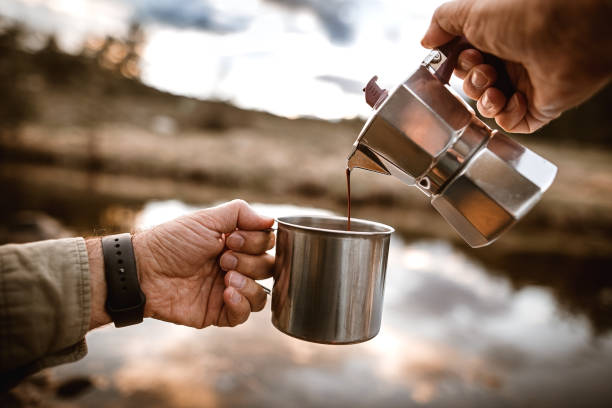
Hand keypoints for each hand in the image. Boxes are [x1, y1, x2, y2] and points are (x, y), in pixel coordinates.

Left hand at [133, 200, 274, 327]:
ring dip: (249, 284)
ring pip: (262, 294)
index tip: (231, 240)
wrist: (144, 271)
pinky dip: (241, 303)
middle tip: (223, 259)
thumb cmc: (172, 242)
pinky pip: (244, 315)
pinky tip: (226, 293)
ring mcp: (228, 290)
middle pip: (268, 268)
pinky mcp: (218, 312)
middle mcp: (235, 266)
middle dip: (250, 262)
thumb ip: (240, 214)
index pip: (266, 244)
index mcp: (234, 243)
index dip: (256, 242)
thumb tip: (271, 220)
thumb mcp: (206, 220)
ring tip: (226, 278)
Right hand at [421, 0, 611, 132]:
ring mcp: (525, 84)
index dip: (454, 64)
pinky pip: (511, 122)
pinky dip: (506, 115)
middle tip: (483, 70)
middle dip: (470, 81)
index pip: (463, 59)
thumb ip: (443, 22)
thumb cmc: (524, 13)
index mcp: (495, 36)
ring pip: (488, 105)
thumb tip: (426, 41)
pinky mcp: (539, 106)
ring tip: (494, 88)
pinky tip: (513, 100)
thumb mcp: (471, 10)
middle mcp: (510, 59)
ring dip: (484, 100)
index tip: (453, 60)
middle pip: (472, 84)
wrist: (569, 31)